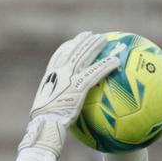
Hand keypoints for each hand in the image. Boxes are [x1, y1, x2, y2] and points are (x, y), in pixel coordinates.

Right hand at [15, 31, 120, 160]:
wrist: (45, 125)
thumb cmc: (44, 125)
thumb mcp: (46, 113)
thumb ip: (56, 107)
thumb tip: (59, 116)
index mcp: (50, 77)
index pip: (58, 57)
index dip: (66, 48)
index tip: (72, 42)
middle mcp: (58, 73)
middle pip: (73, 51)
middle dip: (82, 41)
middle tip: (91, 35)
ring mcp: (69, 78)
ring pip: (84, 56)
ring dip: (95, 46)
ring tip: (105, 39)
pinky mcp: (79, 85)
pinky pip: (96, 72)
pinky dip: (106, 65)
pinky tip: (116, 61)